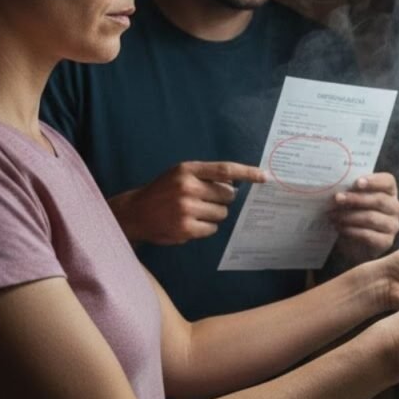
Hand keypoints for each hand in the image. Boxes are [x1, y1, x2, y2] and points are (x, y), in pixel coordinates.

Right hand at [110, 161, 265, 244]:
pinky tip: (189, 223)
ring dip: (213, 215)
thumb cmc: (162, 191)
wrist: (135, 213)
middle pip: (227, 195)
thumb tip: (236, 183)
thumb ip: (205, 176)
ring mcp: (186, 208)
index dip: (247, 173)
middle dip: (222, 199)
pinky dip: (205, 228)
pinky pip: (212, 229)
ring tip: (194, 212)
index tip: (264, 176)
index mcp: (187, 170)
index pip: (225, 170)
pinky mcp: (186, 228)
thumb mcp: (180, 174)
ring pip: (221, 213)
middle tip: (205, 201)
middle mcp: (187, 187)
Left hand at [331, 173, 398, 263]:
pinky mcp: (386, 241)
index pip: (388, 182)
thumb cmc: (353, 213)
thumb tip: (339, 188)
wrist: (353, 240)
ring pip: (371, 218)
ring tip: (333, 215)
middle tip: (337, 198)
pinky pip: (368, 235)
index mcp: (389, 191)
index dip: (373, 181)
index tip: (357, 183)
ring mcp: (392, 226)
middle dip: (356, 199)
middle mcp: (395, 207)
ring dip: (349, 216)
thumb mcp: (352, 199)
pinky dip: (351, 231)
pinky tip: (340, 228)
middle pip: (379, 200)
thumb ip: (350, 191)